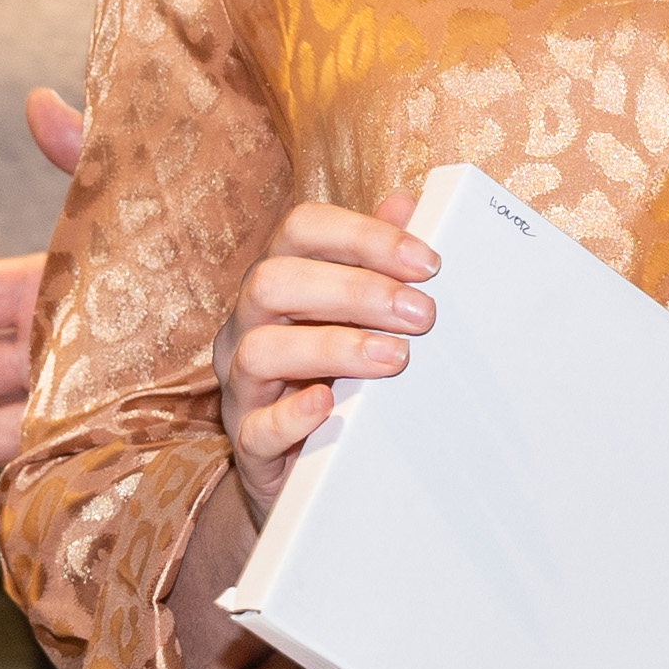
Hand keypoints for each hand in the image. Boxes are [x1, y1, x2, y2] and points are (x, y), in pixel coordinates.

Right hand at [218, 191, 438, 510]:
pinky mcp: (248, 443)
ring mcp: (242, 385)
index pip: (302, 229)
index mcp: (278, 281)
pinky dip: (293, 415)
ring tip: (395, 358)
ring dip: (333, 348)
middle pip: (274, 282)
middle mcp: (248, 324)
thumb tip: (406, 201)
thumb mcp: (356, 314)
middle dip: (354, 291)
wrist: (309, 468)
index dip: (364, 236)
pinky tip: (330, 405)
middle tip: (423, 315)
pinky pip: (257, 428)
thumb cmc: (335, 373)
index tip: (427, 262)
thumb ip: (376, 261)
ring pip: (260, 350)